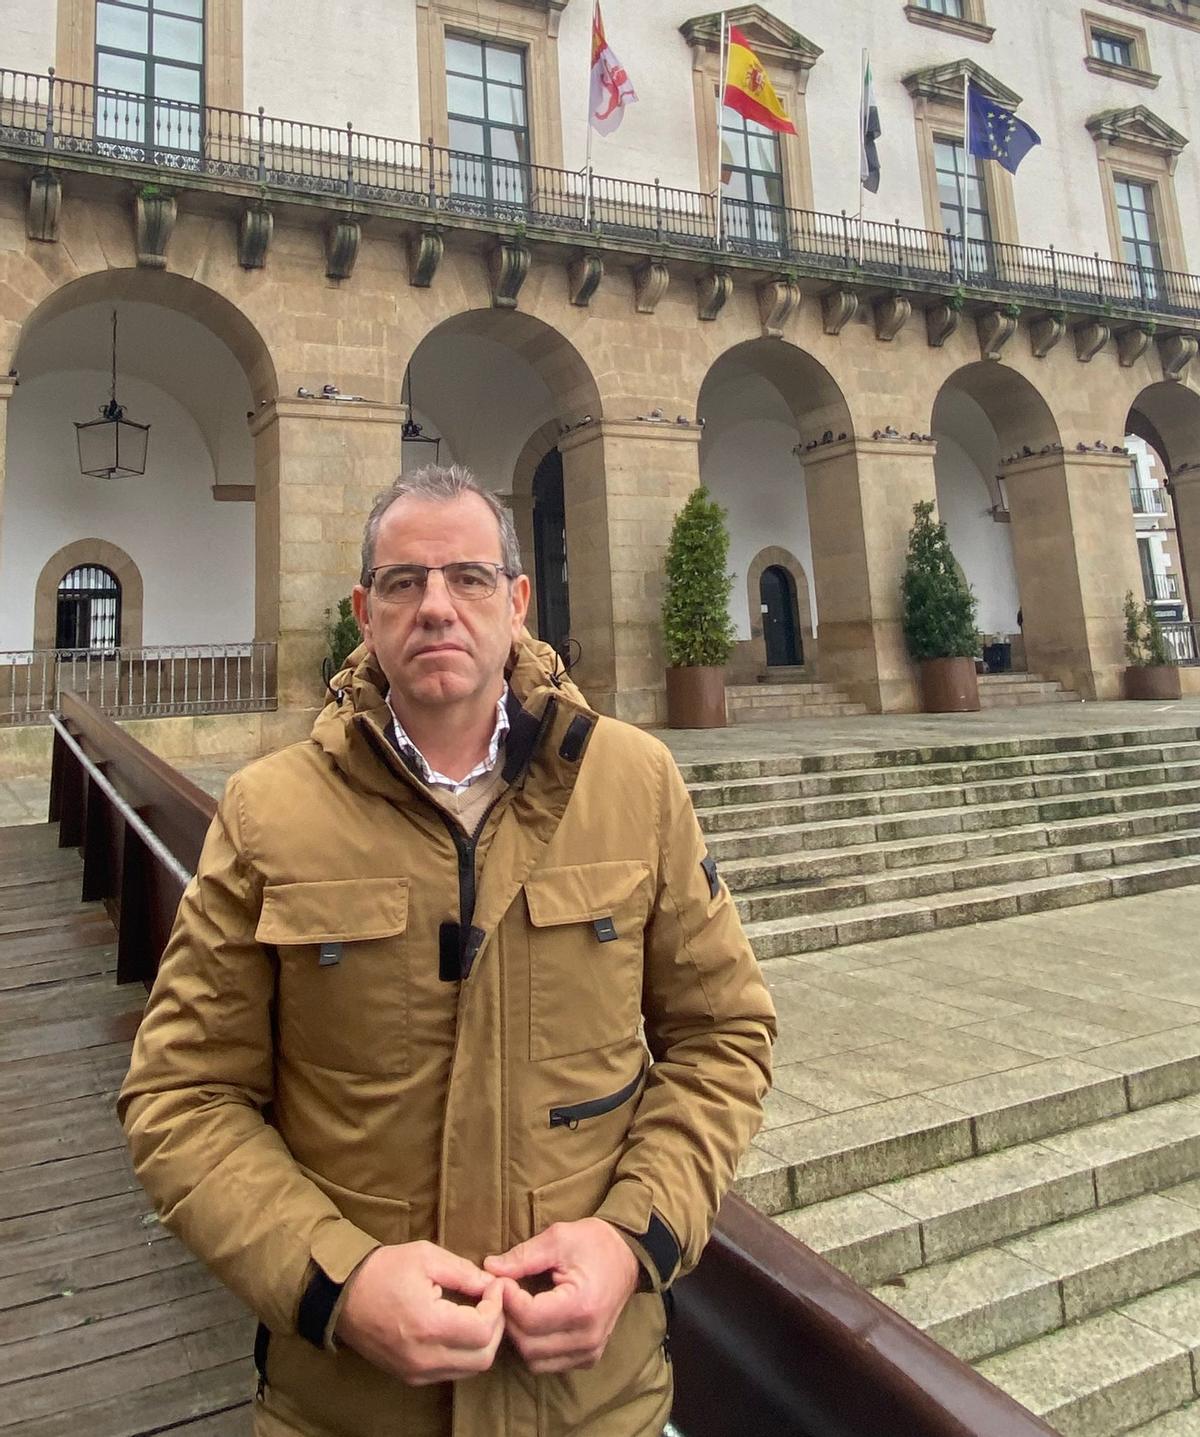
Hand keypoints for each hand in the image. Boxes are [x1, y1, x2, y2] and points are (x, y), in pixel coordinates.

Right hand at [335, 1241, 504, 1384]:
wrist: (341, 1295)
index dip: (498, 1306)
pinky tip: (458, 1328)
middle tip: (491, 1301)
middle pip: (483, 1357)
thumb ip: (464, 1272)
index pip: (483, 1330)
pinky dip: (463, 1353)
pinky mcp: (410, 1376)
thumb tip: (491, 1284)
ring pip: (470, 1369)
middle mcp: (423, 1357)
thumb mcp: (426, 1257)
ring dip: (482, 1342)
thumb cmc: (383, 1270)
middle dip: (496, 1327)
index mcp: (427, 1325)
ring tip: (477, 1313)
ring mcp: (415, 1372)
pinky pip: (451, 1372)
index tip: (494, 1285)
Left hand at [484, 1218, 639, 1373]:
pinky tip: (535, 1321)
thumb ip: (523, 1256)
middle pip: (528, 1344)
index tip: (501, 1280)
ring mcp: (590, 1350)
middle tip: (506, 1293)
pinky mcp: (588, 1357)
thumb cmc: (594, 1243)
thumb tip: (490, 1269)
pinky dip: (535, 1347)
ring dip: (519, 1336)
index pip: (528, 1318)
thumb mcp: (558, 1238)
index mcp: (582, 1306)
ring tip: (519, 1307)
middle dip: (509, 1318)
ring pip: (535, 1360)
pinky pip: (549, 1363)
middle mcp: (588, 1336)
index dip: (507, 1300)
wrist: (628, 1255)